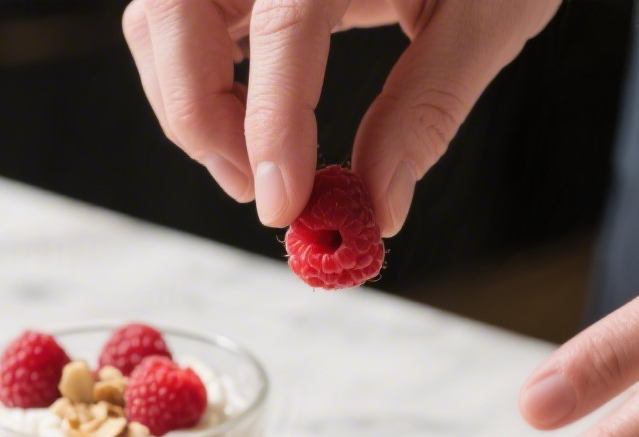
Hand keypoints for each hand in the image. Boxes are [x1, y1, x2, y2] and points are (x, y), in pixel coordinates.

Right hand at [123, 0, 558, 233]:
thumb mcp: (490, 14)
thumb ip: (425, 110)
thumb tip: (377, 206)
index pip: (284, 23)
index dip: (273, 125)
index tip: (283, 204)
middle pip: (176, 12)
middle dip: (202, 119)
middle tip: (262, 192)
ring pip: (159, 20)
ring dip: (190, 106)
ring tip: (259, 167)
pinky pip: (178, 16)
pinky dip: (197, 77)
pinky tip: (249, 120)